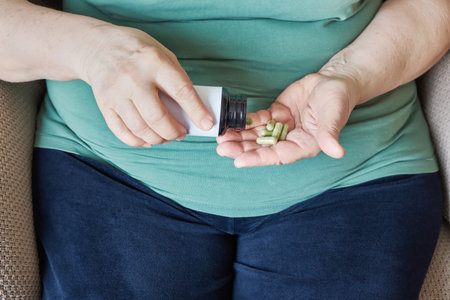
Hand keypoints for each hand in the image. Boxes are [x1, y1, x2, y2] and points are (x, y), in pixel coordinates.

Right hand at [80, 25, 213, 146]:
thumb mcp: (162, 53)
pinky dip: (138, 141)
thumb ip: (177, 79)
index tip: (207, 124)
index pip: (180, 91)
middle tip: (181, 133)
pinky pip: (122, 132)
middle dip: (174, 132)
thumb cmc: (136, 51)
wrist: (96, 47)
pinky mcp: (104, 105)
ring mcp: (116, 93)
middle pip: (157, 117)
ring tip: (166, 137)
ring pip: (140, 129)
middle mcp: (133, 78)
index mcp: (153, 61)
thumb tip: (193, 109)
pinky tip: (148, 139)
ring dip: (158, 139)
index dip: (197, 111)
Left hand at [216, 73, 360, 166]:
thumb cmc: (338, 100)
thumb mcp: (334, 115)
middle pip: (262, 148)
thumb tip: (337, 152)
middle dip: (242, 149)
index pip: (278, 156)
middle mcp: (290, 140)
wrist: (334, 82)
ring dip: (239, 137)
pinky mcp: (276, 114)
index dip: (258, 158)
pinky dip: (244, 122)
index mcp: (304, 145)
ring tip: (220, 137)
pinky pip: (258, 120)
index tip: (239, 161)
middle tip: (221, 148)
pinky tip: (230, 123)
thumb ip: (330, 134)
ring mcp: (281, 127)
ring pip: (257, 135)